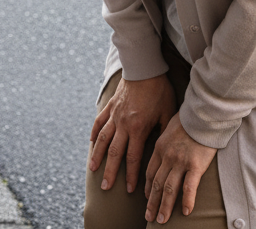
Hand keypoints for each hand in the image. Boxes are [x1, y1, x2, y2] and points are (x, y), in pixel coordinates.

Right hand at [90, 73, 176, 194]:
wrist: (143, 68)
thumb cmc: (159, 91)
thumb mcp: (167, 114)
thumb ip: (163, 133)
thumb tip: (163, 153)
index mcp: (138, 128)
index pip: (133, 157)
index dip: (132, 175)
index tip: (131, 190)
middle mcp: (123, 123)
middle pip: (114, 152)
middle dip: (110, 171)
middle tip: (105, 187)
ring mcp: (114, 114)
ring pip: (102, 139)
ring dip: (97, 155)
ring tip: (93, 169)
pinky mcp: (110, 106)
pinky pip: (99, 121)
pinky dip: (94, 133)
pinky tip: (91, 143)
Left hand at [145, 113, 216, 222]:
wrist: (199, 114)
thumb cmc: (185, 120)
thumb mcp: (166, 127)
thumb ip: (162, 141)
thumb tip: (160, 149)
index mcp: (158, 147)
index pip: (149, 171)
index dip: (147, 186)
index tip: (145, 198)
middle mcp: (166, 156)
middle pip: (156, 183)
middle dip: (151, 202)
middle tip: (149, 217)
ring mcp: (179, 161)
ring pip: (169, 188)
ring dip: (164, 206)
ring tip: (161, 219)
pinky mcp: (195, 165)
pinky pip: (189, 187)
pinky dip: (187, 200)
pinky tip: (186, 212)